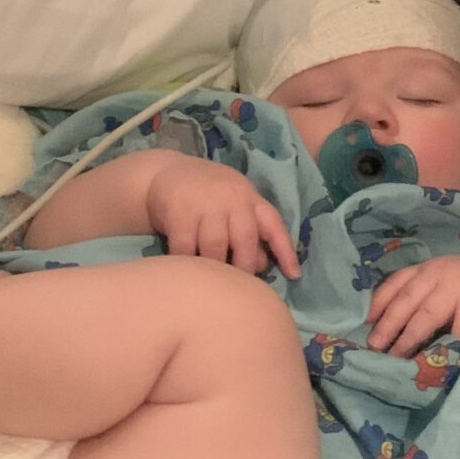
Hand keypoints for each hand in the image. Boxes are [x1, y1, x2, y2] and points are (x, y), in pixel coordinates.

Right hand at [146, 159, 299, 276]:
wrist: (165, 172)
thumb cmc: (206, 195)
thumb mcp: (233, 205)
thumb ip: (248, 231)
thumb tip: (263, 264)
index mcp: (249, 197)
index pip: (273, 224)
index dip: (286, 251)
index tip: (294, 275)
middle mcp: (231, 198)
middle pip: (245, 240)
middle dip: (243, 267)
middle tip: (236, 286)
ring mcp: (205, 203)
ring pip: (215, 247)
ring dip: (214, 268)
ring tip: (210, 279)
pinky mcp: (179, 212)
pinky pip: (186, 248)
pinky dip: (187, 264)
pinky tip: (185, 269)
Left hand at [367, 255, 459, 357]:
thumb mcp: (442, 283)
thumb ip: (419, 294)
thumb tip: (379, 324)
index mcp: (428, 268)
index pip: (395, 283)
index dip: (378, 304)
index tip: (364, 325)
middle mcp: (440, 273)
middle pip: (406, 301)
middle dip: (387, 325)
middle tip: (373, 346)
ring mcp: (459, 289)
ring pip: (426, 317)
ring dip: (408, 339)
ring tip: (395, 358)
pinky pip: (457, 334)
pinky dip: (444, 349)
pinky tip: (433, 362)